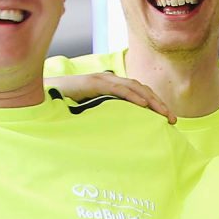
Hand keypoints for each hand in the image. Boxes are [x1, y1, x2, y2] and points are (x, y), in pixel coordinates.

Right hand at [56, 72, 174, 121]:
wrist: (46, 96)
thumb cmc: (68, 107)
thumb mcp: (95, 115)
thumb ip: (109, 120)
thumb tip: (125, 138)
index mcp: (114, 89)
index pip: (141, 96)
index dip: (157, 106)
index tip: (169, 122)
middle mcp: (112, 82)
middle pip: (142, 91)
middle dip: (159, 105)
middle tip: (172, 120)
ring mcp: (104, 80)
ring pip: (134, 88)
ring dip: (151, 101)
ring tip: (163, 114)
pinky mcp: (94, 82)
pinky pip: (117, 88)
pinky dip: (132, 96)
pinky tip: (144, 105)